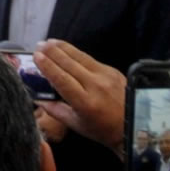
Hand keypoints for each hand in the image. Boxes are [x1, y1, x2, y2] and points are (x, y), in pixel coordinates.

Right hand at [33, 40, 125, 155]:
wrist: (133, 123)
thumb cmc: (102, 129)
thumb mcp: (76, 125)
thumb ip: (56, 111)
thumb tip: (39, 99)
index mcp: (85, 103)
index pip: (62, 79)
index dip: (48, 67)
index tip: (36, 57)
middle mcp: (96, 85)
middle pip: (70, 64)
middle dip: (52, 52)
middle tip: (39, 45)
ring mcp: (106, 75)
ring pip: (80, 57)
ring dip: (63, 48)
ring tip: (49, 42)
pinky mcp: (112, 70)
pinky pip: (90, 59)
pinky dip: (76, 53)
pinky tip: (67, 49)